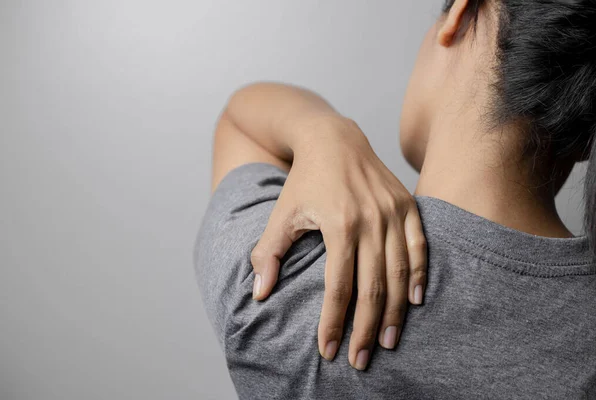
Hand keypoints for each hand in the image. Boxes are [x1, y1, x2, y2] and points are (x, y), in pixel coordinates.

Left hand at [249, 115, 426, 369]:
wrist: (333, 138)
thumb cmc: (304, 180)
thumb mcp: (281, 213)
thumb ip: (268, 253)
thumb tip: (259, 294)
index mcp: (339, 225)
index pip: (338, 287)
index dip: (333, 323)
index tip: (327, 350)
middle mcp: (372, 221)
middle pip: (373, 288)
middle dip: (366, 330)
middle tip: (362, 360)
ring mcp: (393, 212)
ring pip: (400, 273)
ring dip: (395, 312)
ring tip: (390, 342)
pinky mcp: (407, 205)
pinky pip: (419, 246)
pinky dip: (419, 275)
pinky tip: (416, 301)